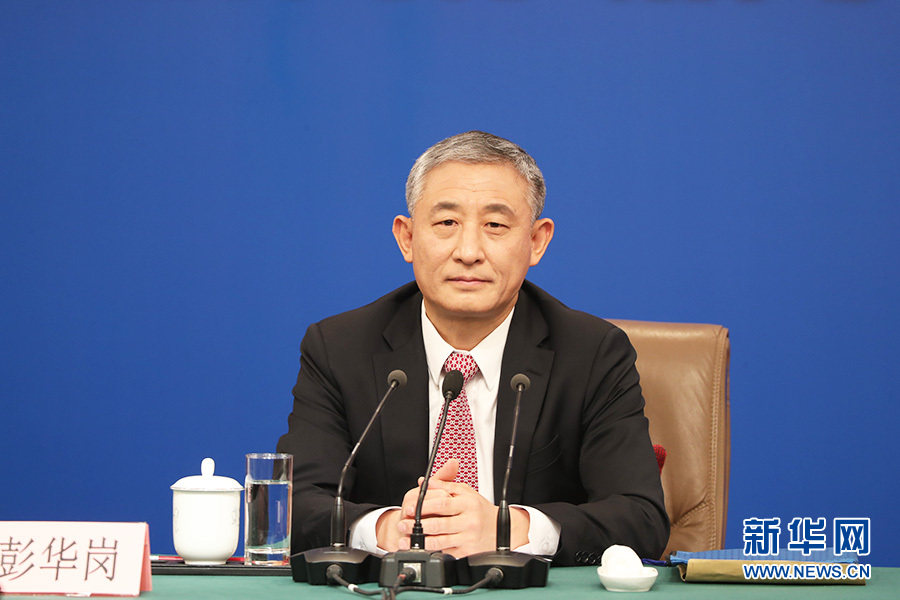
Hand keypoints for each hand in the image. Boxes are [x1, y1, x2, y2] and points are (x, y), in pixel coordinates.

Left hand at [394, 459, 529, 557]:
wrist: (501, 530)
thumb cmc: (480, 510)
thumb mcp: (466, 492)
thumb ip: (445, 485)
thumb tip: (425, 482)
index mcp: (467, 504)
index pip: (442, 503)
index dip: (424, 506)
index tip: (410, 508)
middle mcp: (468, 521)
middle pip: (439, 524)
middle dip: (417, 525)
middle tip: (403, 524)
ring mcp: (467, 538)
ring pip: (440, 541)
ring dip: (420, 541)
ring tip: (406, 538)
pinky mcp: (466, 551)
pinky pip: (445, 552)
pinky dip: (431, 551)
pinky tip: (420, 548)